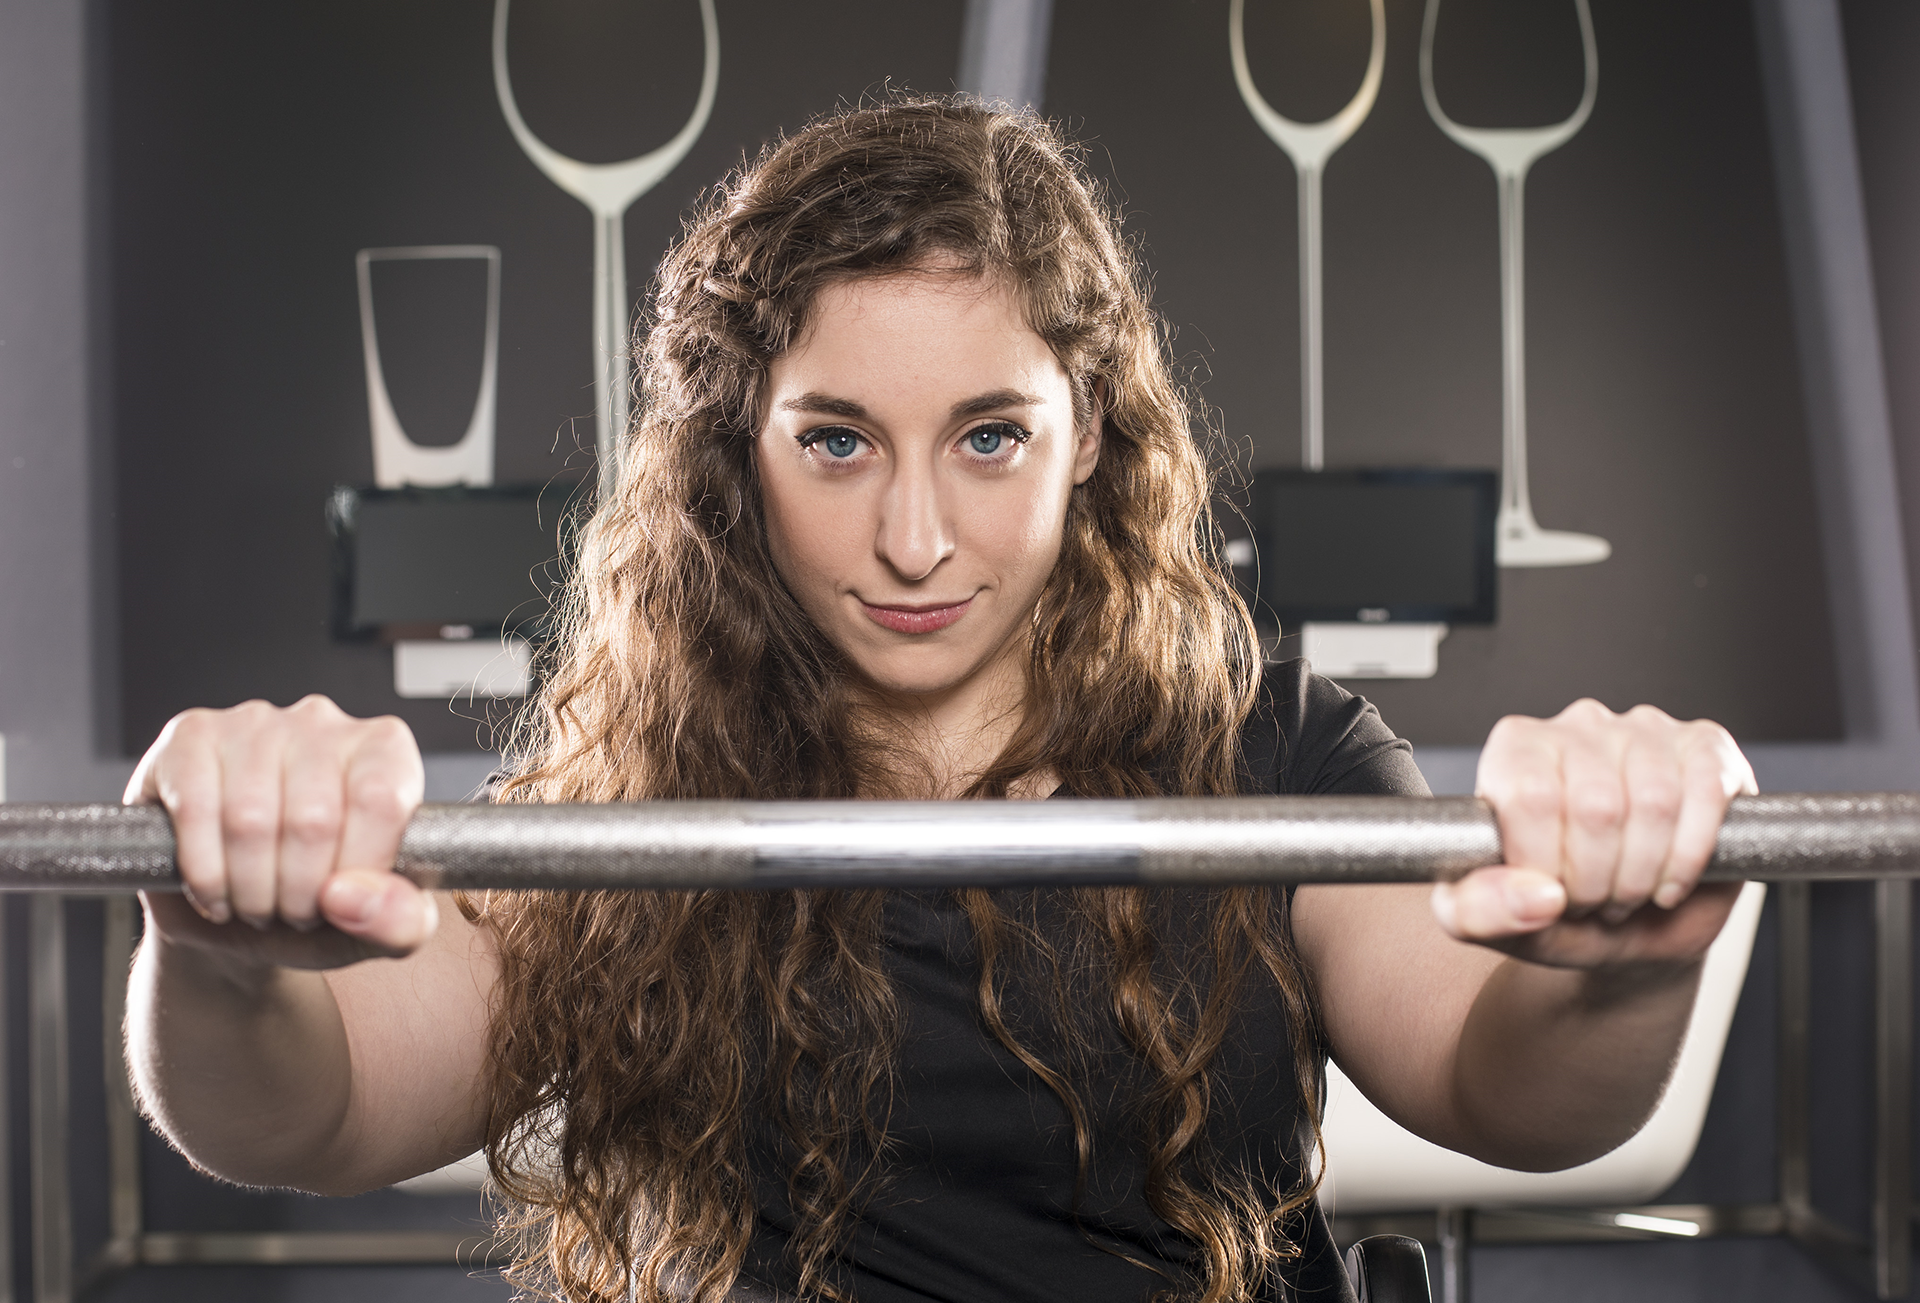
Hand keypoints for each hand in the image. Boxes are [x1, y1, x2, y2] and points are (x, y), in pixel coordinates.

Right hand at [125, 695, 435, 969]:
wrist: (239, 911)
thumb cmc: (322, 903)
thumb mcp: (379, 926)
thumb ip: (401, 921)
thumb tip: (351, 895)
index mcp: (385, 749)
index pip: (381, 801)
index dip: (356, 869)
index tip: (340, 899)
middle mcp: (322, 721)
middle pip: (313, 818)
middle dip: (299, 893)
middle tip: (293, 913)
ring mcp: (252, 722)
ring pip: (249, 820)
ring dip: (249, 890)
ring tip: (257, 904)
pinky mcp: (189, 737)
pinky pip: (194, 810)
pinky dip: (203, 871)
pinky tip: (214, 891)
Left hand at [1432, 699, 1756, 969]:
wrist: (1623, 927)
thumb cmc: (1549, 908)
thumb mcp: (1487, 921)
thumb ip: (1476, 910)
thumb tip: (1536, 894)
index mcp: (1514, 750)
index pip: (1532, 796)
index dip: (1546, 864)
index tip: (1550, 894)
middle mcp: (1577, 725)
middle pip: (1596, 804)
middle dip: (1598, 880)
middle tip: (1593, 902)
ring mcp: (1644, 729)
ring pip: (1654, 802)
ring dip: (1643, 873)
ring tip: (1626, 894)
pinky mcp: (1705, 747)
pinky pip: (1707, 792)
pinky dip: (1689, 856)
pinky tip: (1669, 883)